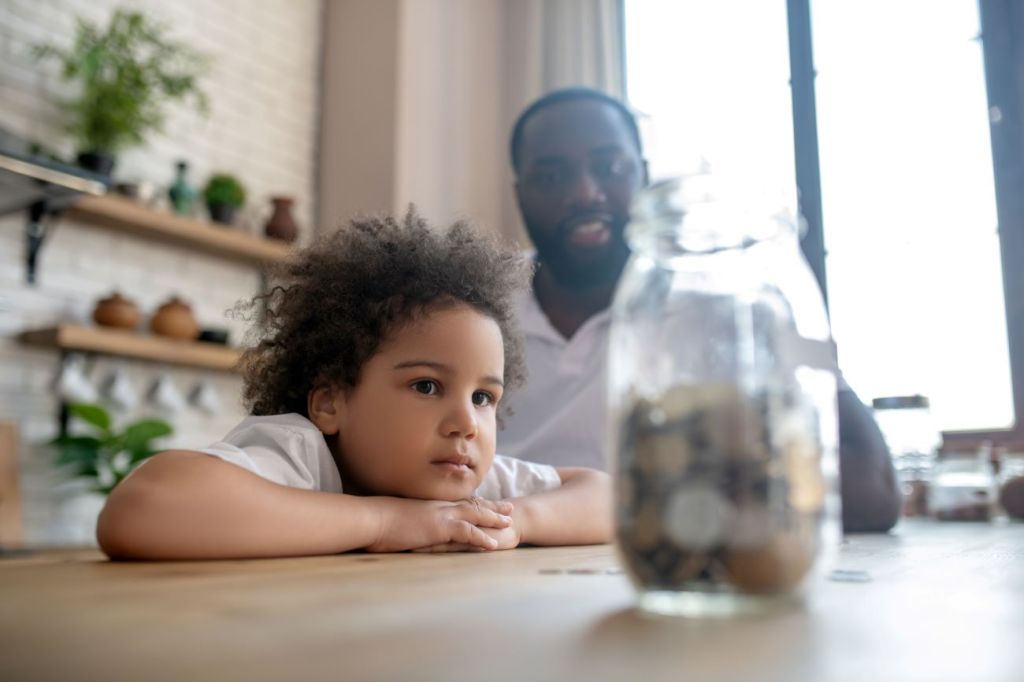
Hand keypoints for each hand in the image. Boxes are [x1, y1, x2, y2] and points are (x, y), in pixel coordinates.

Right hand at [366, 497, 513, 552]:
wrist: (371, 518)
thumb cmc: (377, 521)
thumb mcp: (397, 520)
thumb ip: (409, 522)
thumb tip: (410, 528)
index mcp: (429, 505)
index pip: (457, 502)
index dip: (474, 503)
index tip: (487, 502)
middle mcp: (438, 507)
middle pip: (471, 504)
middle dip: (491, 507)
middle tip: (509, 508)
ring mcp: (440, 515)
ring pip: (474, 515)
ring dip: (493, 519)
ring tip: (509, 523)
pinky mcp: (439, 528)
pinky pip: (466, 532)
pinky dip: (481, 538)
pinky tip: (493, 544)